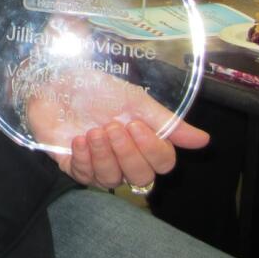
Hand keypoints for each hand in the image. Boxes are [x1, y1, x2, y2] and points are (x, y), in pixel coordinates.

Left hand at [24, 66, 208, 188]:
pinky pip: (84, 176)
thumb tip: (205, 141)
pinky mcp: (73, 164)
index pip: (163, 164)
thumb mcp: (135, 99)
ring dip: (104, 155)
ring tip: (93, 131)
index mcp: (142, 141)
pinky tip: (78, 140)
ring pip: (111, 180)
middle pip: (140, 177)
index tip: (136, 125)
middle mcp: (123, 156)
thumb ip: (167, 122)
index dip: (153, 150)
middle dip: (127, 153)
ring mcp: (98, 162)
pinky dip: (83, 158)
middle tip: (112, 126)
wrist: (54, 77)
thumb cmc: (96, 86)